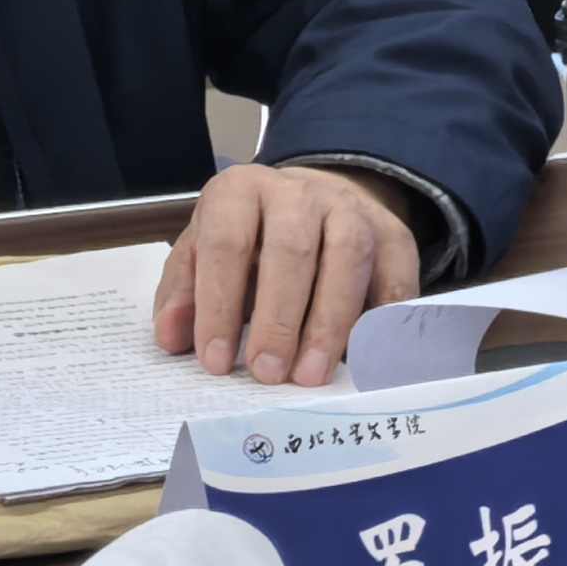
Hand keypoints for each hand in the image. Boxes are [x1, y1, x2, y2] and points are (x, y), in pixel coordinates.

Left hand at [153, 164, 418, 388]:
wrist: (315, 200)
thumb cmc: (250, 238)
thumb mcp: (203, 252)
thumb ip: (184, 292)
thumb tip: (172, 337)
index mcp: (240, 190)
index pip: (227, 243)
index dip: (219, 304)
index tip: (217, 360)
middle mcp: (298, 192)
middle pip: (292, 250)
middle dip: (279, 319)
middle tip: (267, 373)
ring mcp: (352, 210)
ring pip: (347, 260)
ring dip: (328, 324)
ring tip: (309, 375)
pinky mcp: (394, 237)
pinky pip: (394, 280)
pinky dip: (380, 322)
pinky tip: (359, 359)